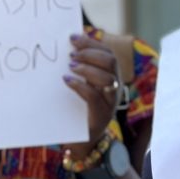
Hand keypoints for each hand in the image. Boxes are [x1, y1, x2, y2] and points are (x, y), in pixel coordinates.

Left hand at [64, 34, 121, 154]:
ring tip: (70, 67)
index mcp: (110, 75)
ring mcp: (111, 101)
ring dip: (87, 68)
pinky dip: (80, 85)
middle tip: (71, 54)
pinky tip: (67, 81)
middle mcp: (114, 86)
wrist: (82, 140)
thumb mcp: (79, 85)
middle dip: (90, 53)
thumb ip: (77, 69)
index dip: (91, 43)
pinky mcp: (102, 114)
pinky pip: (95, 96)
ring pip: (108, 77)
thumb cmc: (78, 109)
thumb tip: (64, 47)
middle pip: (111, 61)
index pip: (107, 52)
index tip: (72, 37)